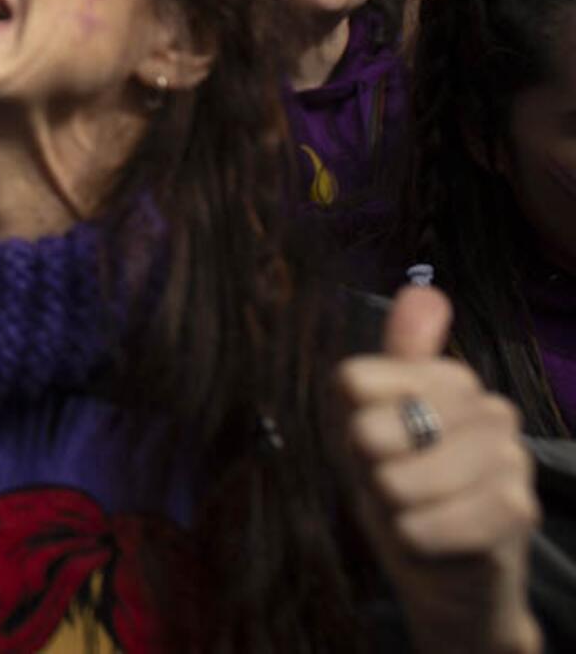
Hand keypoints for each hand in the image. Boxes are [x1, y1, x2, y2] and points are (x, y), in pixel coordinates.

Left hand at [338, 287, 542, 652]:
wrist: (446, 575)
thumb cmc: (403, 494)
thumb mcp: (373, 425)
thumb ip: (388, 363)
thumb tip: (425, 290)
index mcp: (446, 379)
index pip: (355, 380)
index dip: (348, 425)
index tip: (374, 446)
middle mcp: (488, 406)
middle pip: (369, 430)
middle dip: (370, 471)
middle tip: (397, 486)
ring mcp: (510, 457)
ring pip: (401, 477)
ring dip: (394, 508)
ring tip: (417, 511)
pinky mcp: (519, 510)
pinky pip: (435, 519)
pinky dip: (418, 538)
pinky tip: (433, 538)